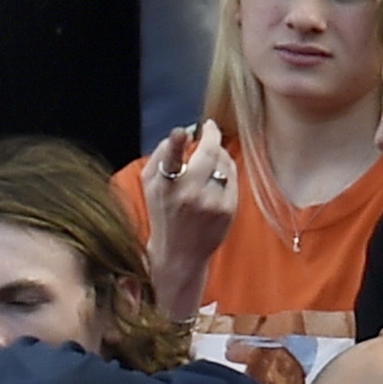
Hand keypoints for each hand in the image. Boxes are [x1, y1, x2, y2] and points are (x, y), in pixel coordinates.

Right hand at [142, 120, 237, 315]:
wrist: (179, 254)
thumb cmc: (164, 215)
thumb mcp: (150, 187)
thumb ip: (161, 156)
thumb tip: (184, 133)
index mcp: (165, 188)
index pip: (171, 159)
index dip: (176, 142)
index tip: (183, 132)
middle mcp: (188, 194)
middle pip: (209, 152)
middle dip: (211, 135)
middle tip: (209, 129)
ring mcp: (211, 202)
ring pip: (224, 161)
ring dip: (219, 154)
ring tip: (209, 160)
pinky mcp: (227, 209)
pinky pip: (233, 176)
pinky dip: (226, 172)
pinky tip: (216, 179)